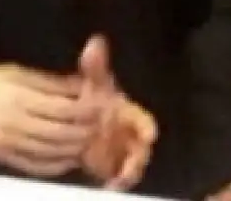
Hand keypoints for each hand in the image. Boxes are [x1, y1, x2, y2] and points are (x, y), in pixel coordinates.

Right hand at [0, 65, 95, 176]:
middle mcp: (16, 124)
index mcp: (18, 98)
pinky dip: (57, 165)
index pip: (63, 108)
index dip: (87, 108)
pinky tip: (68, 158)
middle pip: (62, 133)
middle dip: (86, 129)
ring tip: (90, 138)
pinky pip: (36, 167)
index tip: (101, 104)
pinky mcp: (3, 159)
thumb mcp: (11, 72)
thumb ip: (47, 81)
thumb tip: (78, 84)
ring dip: (76, 147)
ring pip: (53, 152)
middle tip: (102, 123)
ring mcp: (10, 145)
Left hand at [76, 36, 157, 189]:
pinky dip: (116, 182)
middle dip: (139, 157)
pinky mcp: (114, 167)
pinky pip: (120, 177)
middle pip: (142, 148)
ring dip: (128, 172)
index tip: (149, 134)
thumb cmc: (94, 100)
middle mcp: (130, 134)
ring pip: (133, 164)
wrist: (81, 121)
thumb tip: (94, 42)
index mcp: (130, 114)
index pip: (144, 121)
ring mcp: (123, 152)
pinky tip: (108, 186)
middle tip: (131, 166)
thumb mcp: (93, 83)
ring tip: (119, 180)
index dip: (147, 127)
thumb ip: (95, 67)